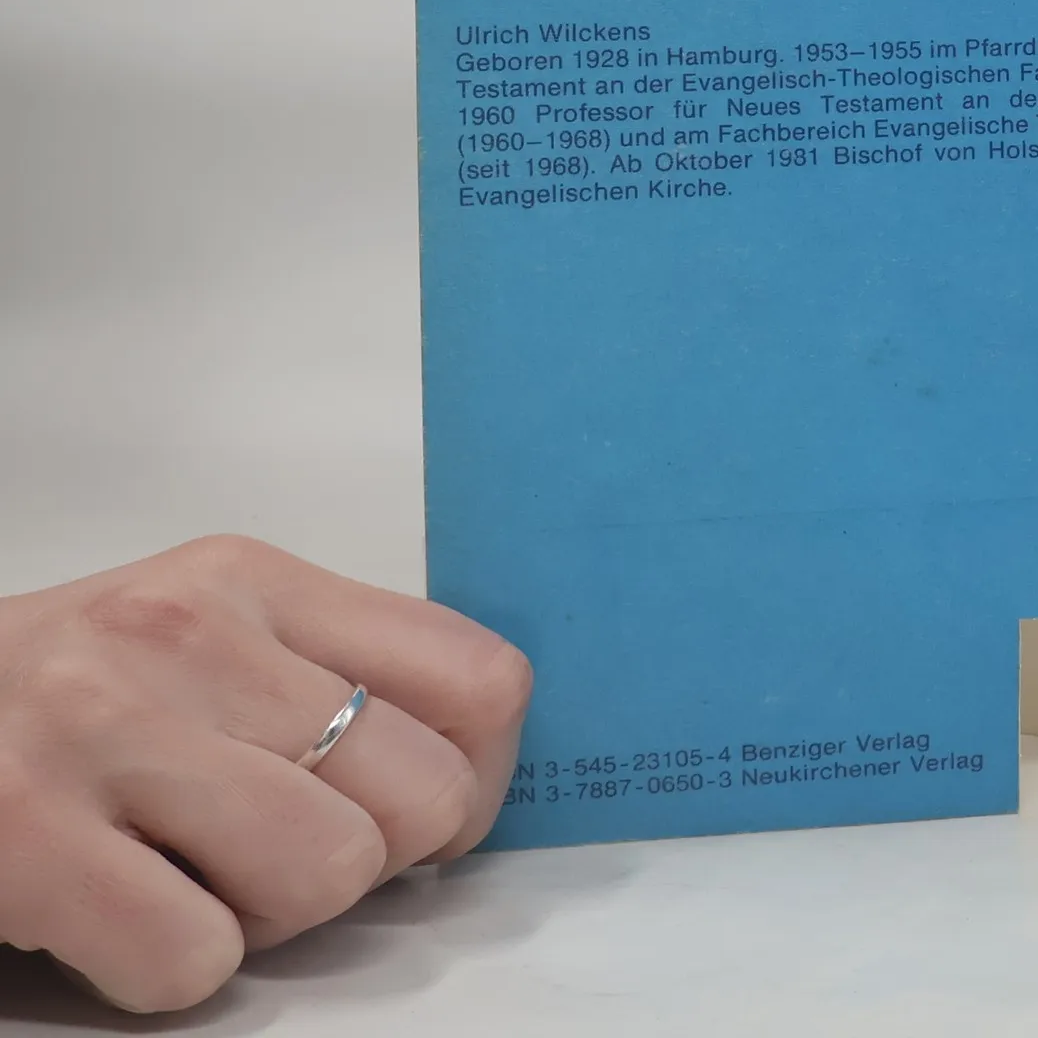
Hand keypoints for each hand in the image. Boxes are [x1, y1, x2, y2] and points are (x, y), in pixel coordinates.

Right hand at [0, 535, 531, 1011]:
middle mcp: (189, 636)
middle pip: (422, 793)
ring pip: (329, 874)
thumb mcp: (208, 628)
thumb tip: (468, 767)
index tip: (432, 815)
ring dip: (277, 916)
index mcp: (255, 580)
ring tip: (202, 879)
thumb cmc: (66, 690)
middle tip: (293, 855)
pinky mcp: (25, 841)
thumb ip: (332, 669)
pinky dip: (174, 968)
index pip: (480, 678)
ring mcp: (104, 733)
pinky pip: (198, 959)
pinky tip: (122, 913)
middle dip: (378, 859)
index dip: (482, 776)